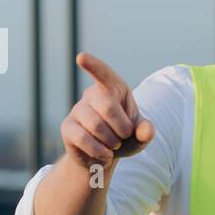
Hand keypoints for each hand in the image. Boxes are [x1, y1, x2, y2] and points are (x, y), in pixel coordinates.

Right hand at [61, 52, 154, 169]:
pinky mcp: (67, 127)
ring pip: (96, 125)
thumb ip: (146, 131)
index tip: (81, 57)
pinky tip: (104, 154)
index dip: (94, 66)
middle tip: (124, 136)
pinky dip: (100, 151)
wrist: (104, 157)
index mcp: (113, 89)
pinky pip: (84, 139)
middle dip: (122, 127)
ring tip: (113, 145)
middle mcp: (92, 95)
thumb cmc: (124, 138)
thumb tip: (147, 131)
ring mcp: (77, 110)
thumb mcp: (140, 136)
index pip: (104, 74)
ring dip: (112, 142)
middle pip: (108, 106)